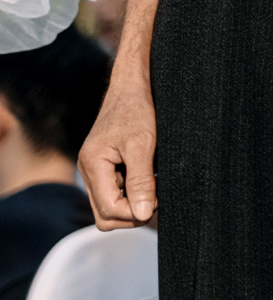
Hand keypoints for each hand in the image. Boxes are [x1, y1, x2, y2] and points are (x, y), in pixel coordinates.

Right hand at [79, 74, 158, 229]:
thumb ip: (141, 181)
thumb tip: (142, 215)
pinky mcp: (104, 165)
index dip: (135, 211)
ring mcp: (95, 168)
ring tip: (151, 185)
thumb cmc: (137, 108)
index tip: (157, 199)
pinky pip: (113, 191)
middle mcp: (88, 169)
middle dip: (131, 212)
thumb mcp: (143, 144)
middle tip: (155, 196)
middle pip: (105, 214)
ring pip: (108, 205)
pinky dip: (130, 191)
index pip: (109, 209)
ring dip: (131, 203)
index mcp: (92, 164)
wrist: (132, 84)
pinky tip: (146, 177)